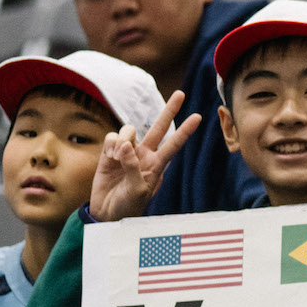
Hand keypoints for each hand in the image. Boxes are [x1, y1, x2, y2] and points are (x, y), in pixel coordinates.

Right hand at [89, 92, 200, 222]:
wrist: (108, 213)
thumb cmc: (129, 205)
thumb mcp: (138, 190)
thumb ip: (133, 166)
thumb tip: (126, 145)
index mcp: (157, 164)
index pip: (174, 144)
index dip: (185, 130)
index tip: (198, 116)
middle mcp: (144, 154)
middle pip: (159, 127)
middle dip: (170, 110)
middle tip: (181, 94)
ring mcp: (127, 151)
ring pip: (129, 130)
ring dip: (123, 139)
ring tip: (117, 157)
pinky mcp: (109, 152)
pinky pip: (112, 136)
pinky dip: (111, 144)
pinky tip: (110, 157)